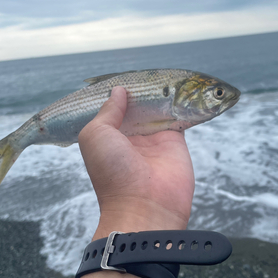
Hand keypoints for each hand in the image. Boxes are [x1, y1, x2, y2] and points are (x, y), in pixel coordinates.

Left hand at [78, 86, 194, 238]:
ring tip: (163, 74)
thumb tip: (119, 91)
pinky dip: (181, 104)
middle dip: (141, 90)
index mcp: (110, 136)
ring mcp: (155, 138)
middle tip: (147, 71)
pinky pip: (179, 117)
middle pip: (138, 106)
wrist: (145, 206)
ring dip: (161, 94)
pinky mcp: (176, 140)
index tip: (124, 75)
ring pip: (158, 108)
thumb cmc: (112, 172)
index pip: (114, 108)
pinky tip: (181, 88)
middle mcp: (132, 136)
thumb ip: (107, 111)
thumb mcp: (95, 136)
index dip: (118, 92)